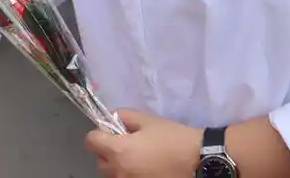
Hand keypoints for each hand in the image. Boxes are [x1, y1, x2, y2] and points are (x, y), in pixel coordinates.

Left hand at [84, 110, 201, 177]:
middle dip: (107, 150)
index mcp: (118, 151)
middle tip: (125, 142)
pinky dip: (131, 173)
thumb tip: (114, 118)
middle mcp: (119, 171)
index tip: (110, 130)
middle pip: (100, 160)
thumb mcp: (147, 120)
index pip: (91, 142)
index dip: (99, 133)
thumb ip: (125, 116)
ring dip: (118, 164)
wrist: (198, 161)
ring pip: (113, 173)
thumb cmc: (172, 138)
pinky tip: (147, 166)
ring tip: (137, 156)